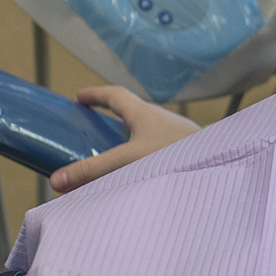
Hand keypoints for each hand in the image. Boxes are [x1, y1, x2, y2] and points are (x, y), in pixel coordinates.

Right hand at [50, 86, 200, 192]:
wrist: (219, 166)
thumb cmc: (175, 155)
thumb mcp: (127, 161)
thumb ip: (92, 171)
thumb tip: (56, 180)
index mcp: (144, 113)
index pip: (115, 95)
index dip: (96, 95)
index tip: (80, 97)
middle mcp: (161, 119)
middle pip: (131, 112)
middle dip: (111, 117)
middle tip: (92, 127)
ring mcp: (175, 135)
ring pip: (145, 132)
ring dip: (128, 139)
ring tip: (112, 158)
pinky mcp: (185, 151)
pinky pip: (157, 147)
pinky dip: (142, 154)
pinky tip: (140, 173)